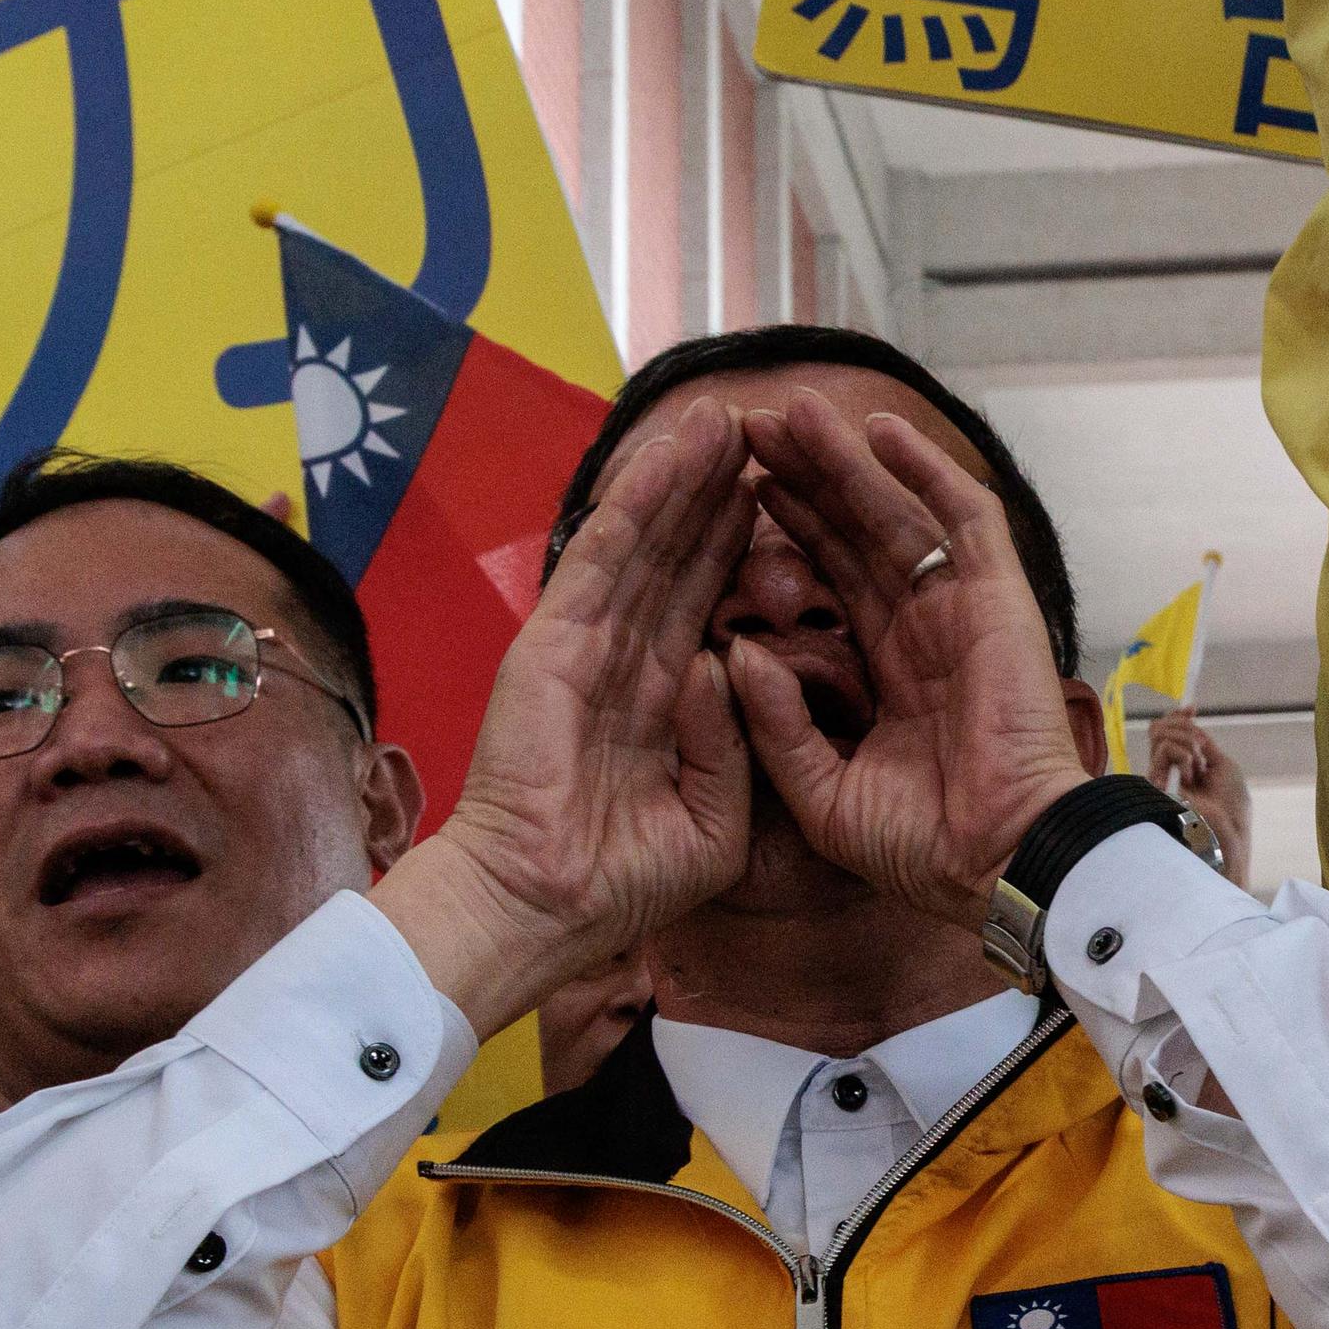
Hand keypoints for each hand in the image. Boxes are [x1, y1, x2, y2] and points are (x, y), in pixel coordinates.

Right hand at [392, 402, 759, 1028]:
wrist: (544, 910)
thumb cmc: (623, 883)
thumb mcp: (715, 821)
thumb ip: (734, 746)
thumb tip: (730, 667)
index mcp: (662, 701)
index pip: (709, 603)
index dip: (743, 550)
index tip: (784, 497)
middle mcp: (623, 660)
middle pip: (680, 557)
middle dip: (719, 494)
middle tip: (760, 428)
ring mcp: (584, 645)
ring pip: (645, 543)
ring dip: (682, 479)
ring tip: (723, 418)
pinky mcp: (552, 643)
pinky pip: (602, 561)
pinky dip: (635, 507)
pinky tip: (666, 458)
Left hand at [725, 398, 1095, 925]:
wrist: (996, 864)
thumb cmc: (922, 847)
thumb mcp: (820, 791)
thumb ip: (776, 726)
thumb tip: (738, 654)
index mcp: (882, 673)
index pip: (825, 582)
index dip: (781, 535)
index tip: (727, 493)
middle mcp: (919, 630)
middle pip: (852, 533)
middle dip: (802, 479)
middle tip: (746, 429)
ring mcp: (960, 610)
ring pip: (895, 512)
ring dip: (845, 459)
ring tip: (790, 411)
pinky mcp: (996, 599)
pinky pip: (962, 518)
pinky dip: (923, 469)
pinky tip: (878, 427)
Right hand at [1139, 710, 1253, 884]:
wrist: (1228, 828)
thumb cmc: (1231, 802)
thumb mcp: (1222, 764)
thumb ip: (1202, 743)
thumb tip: (1189, 721)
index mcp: (1185, 764)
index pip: (1170, 731)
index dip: (1178, 716)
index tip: (1192, 708)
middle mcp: (1169, 768)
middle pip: (1160, 728)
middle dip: (1183, 728)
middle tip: (1200, 750)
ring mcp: (1160, 775)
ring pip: (1159, 735)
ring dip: (1187, 743)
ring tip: (1198, 767)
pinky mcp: (1155, 782)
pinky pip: (1163, 748)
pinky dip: (1183, 753)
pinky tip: (1191, 773)